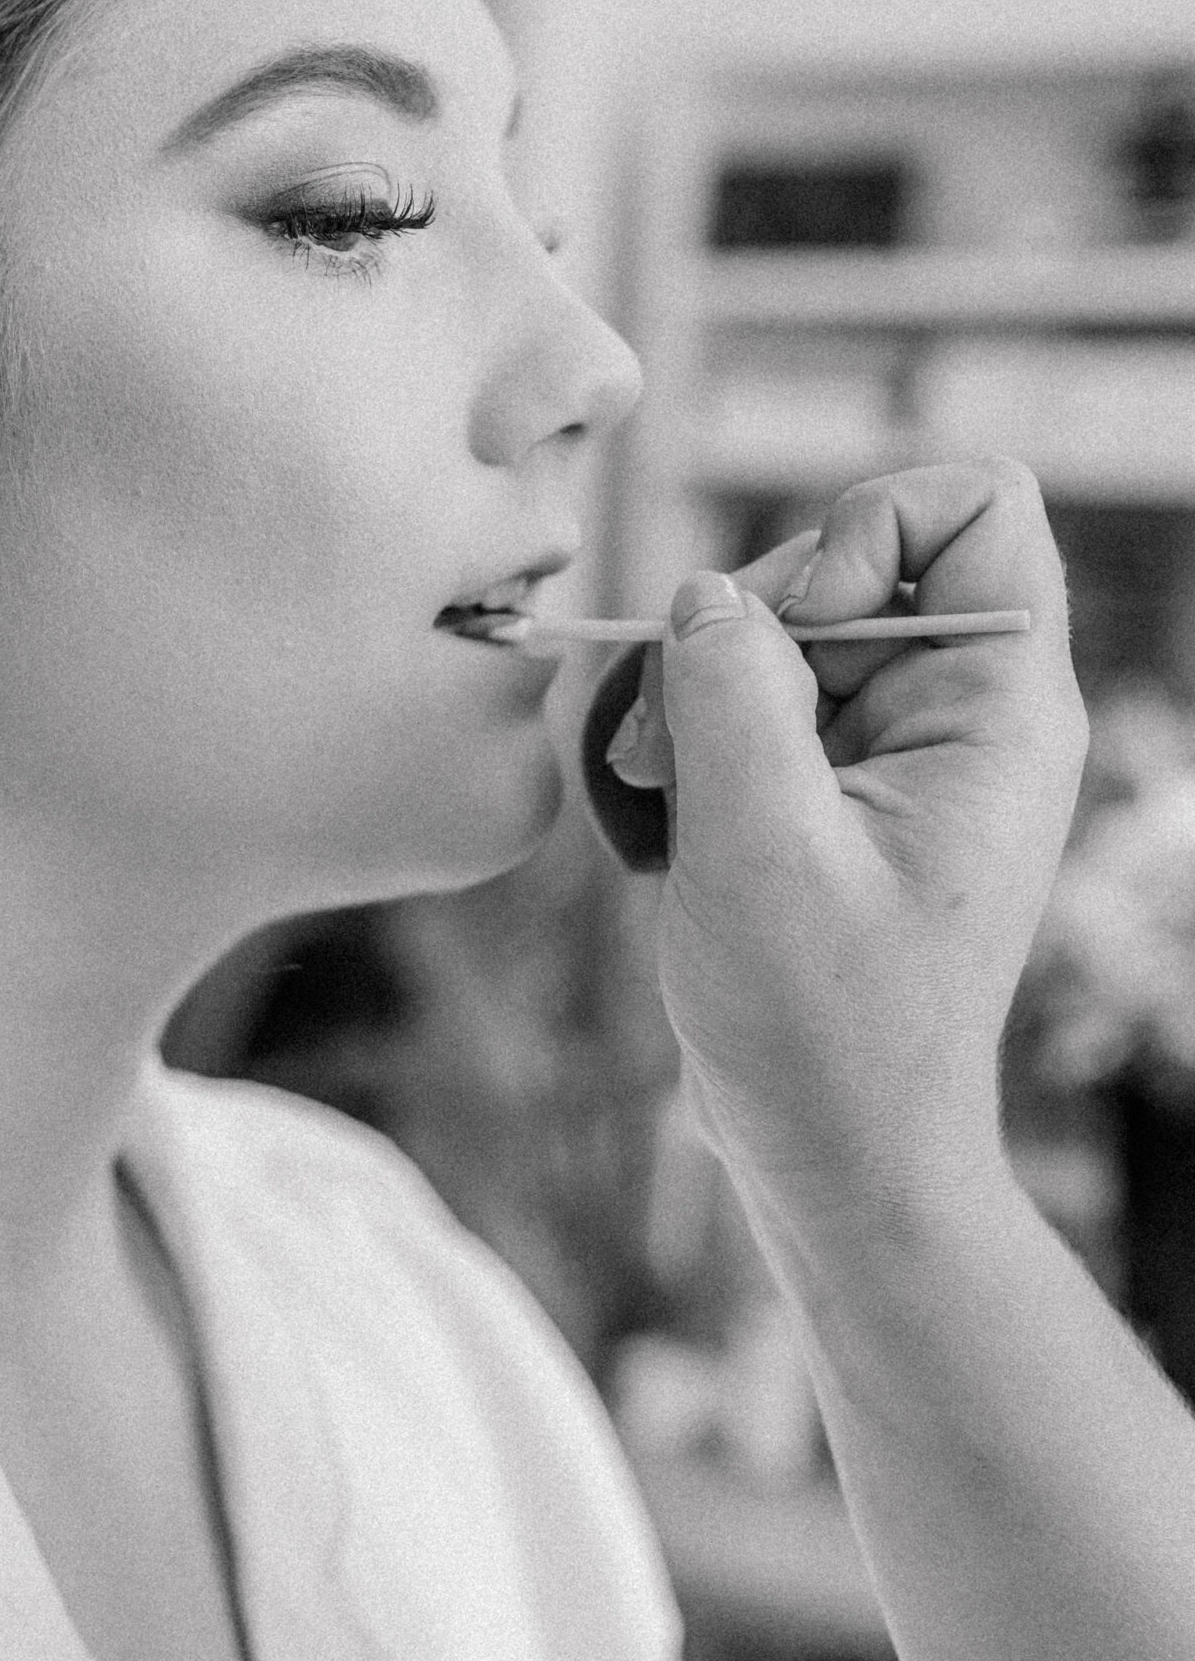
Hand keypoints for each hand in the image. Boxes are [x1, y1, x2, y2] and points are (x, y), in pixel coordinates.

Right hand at [585, 463, 1087, 1222]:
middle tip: (679, 737)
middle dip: (745, 629)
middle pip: (849, 560)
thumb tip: (706, 596)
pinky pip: (755, 701)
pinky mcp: (838, 792)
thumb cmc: (823, 1030)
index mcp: (999, 712)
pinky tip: (668, 818)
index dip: (869, 526)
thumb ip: (732, 692)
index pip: (978, 503)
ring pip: (783, 631)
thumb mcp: (762, 848)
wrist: (836, 1157)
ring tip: (661, 791)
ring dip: (699, 691)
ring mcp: (899, 754)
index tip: (797, 627)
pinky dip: (696, 738)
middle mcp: (964, 715)